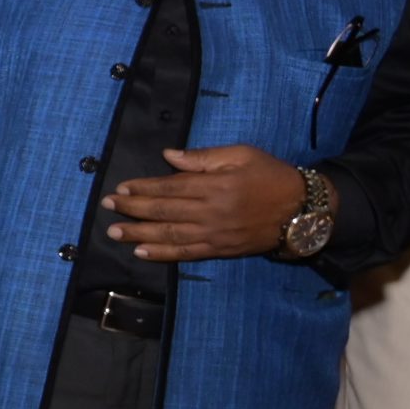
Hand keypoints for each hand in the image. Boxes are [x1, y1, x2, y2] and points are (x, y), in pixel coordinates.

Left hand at [101, 144, 303, 260]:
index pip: (169, 187)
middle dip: (132, 209)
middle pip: (163, 211)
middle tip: (106, 207)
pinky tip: (141, 251)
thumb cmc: (271, 176)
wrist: (303, 210)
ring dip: (138, 233)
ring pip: (169, 234)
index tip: (120, 189)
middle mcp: (211, 212)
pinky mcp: (220, 250)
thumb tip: (168, 156)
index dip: (142, 188)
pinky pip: (186, 253)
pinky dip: (161, 253)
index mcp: (215, 185)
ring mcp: (215, 234)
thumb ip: (203, 157)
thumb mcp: (241, 155)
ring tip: (114, 231)